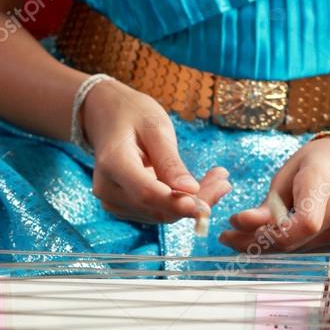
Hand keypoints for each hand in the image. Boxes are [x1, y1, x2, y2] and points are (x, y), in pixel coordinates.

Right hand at [82, 79, 230, 222]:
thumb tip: (190, 191)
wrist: (105, 116)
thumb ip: (170, 161)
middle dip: (194, 202)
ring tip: (218, 179)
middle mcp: (108, 189)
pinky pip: (157, 211)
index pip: (147, 193)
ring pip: (161, 214)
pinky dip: (181, 202)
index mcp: (113, 163)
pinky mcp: (124, 207)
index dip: (177, 203)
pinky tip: (201, 187)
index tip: (206, 206)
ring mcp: (113, 202)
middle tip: (224, 182)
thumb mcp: (155, 127)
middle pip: (158, 208)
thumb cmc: (131, 115)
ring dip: (192, 203)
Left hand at [220, 136, 329, 252]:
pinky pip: (302, 250)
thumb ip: (268, 205)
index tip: (236, 222)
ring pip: (294, 250)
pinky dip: (281, 245)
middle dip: (254, 242)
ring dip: (264, 246)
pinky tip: (264, 236)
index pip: (304, 222)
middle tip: (225, 236)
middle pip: (292, 242)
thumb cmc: (318, 164)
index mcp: (327, 186)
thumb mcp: (288, 174)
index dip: (269, 231)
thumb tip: (239, 226)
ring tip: (237, 236)